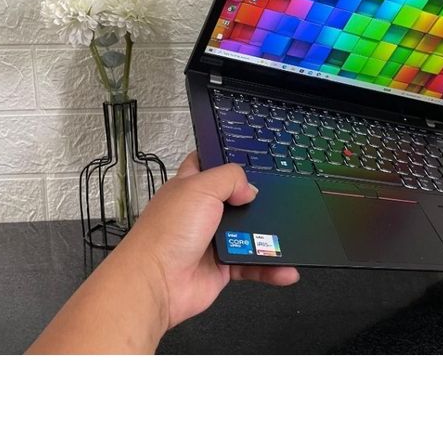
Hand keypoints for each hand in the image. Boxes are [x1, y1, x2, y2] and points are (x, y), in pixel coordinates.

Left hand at [121, 152, 299, 328]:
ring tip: (286, 236)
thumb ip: (230, 178)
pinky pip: (253, 265)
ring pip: (249, 234)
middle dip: (255, 201)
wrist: (156, 283)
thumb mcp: (200, 188)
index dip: (225, 160)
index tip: (250, 159)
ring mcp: (212, 240)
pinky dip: (271, 268)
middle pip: (236, 200)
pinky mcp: (222, 267)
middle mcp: (200, 212)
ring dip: (269, 237)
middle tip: (276, 200)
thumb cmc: (164, 234)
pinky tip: (286, 269)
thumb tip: (250, 188)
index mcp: (189, 187)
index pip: (207, 165)